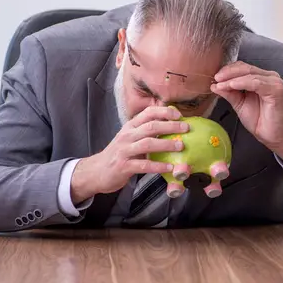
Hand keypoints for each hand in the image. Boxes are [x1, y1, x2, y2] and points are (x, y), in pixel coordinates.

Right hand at [70, 106, 187, 203]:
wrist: (96, 171)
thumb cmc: (119, 154)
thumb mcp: (130, 138)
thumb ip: (146, 132)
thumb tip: (170, 125)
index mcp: (130, 127)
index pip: (148, 113)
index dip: (164, 111)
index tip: (179, 114)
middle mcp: (127, 136)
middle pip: (151, 126)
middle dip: (170, 126)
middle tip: (186, 128)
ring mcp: (124, 150)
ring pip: (148, 143)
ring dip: (166, 144)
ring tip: (181, 146)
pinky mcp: (123, 166)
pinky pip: (143, 165)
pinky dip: (158, 166)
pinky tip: (170, 167)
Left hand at [211, 62, 282, 166]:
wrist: (270, 135)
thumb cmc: (258, 119)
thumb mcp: (239, 103)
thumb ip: (229, 93)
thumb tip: (214, 85)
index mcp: (261, 78)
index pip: (242, 67)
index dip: (228, 70)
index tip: (215, 77)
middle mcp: (269, 77)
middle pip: (246, 68)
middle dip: (228, 73)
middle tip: (216, 78)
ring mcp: (274, 82)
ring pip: (249, 74)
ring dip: (232, 79)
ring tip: (221, 84)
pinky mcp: (276, 90)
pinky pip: (256, 83)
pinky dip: (243, 83)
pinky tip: (232, 85)